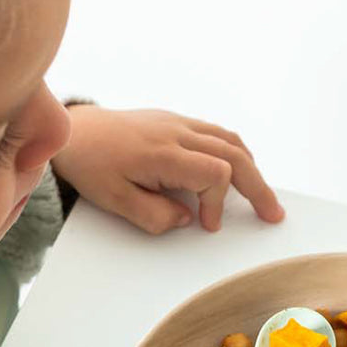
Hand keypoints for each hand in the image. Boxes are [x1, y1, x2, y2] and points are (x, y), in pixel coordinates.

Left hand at [52, 104, 284, 233]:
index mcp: (163, 153)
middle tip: (272, 213)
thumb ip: (154, 216)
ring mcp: (178, 123)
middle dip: (257, 186)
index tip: (207, 224)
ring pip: (230, 139)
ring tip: (262, 194)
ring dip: (251, 167)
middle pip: (234, 153)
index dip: (218, 203)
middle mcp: (177, 132)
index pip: (215, 173)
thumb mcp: (115, 202)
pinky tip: (239, 169)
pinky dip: (235, 152)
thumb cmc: (91, 166)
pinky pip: (216, 133)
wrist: (74, 132)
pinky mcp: (175, 121)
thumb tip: (187, 220)